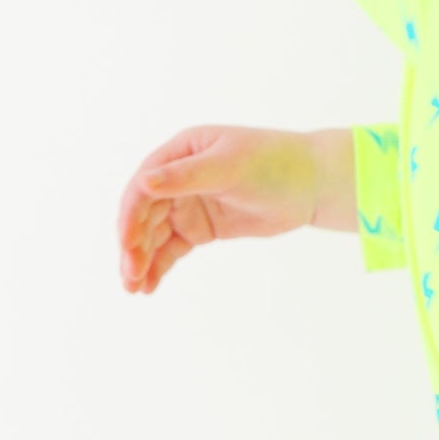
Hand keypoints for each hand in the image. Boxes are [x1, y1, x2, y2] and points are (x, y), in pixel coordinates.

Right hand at [116, 125, 320, 293]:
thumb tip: (144, 182)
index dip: (130, 215)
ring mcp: (190, 203)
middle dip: (133, 244)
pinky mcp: (202, 227)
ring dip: (142, 259)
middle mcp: (179, 177)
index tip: (126, 244)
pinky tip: (149, 285)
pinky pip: (172, 248)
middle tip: (130, 275)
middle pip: (144, 214)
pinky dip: (159, 265)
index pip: (144, 186)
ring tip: (135, 287)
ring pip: (154, 234)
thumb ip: (187, 176)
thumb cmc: (273, 162)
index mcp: (182, 152)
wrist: (312, 183)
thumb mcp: (230, 166)